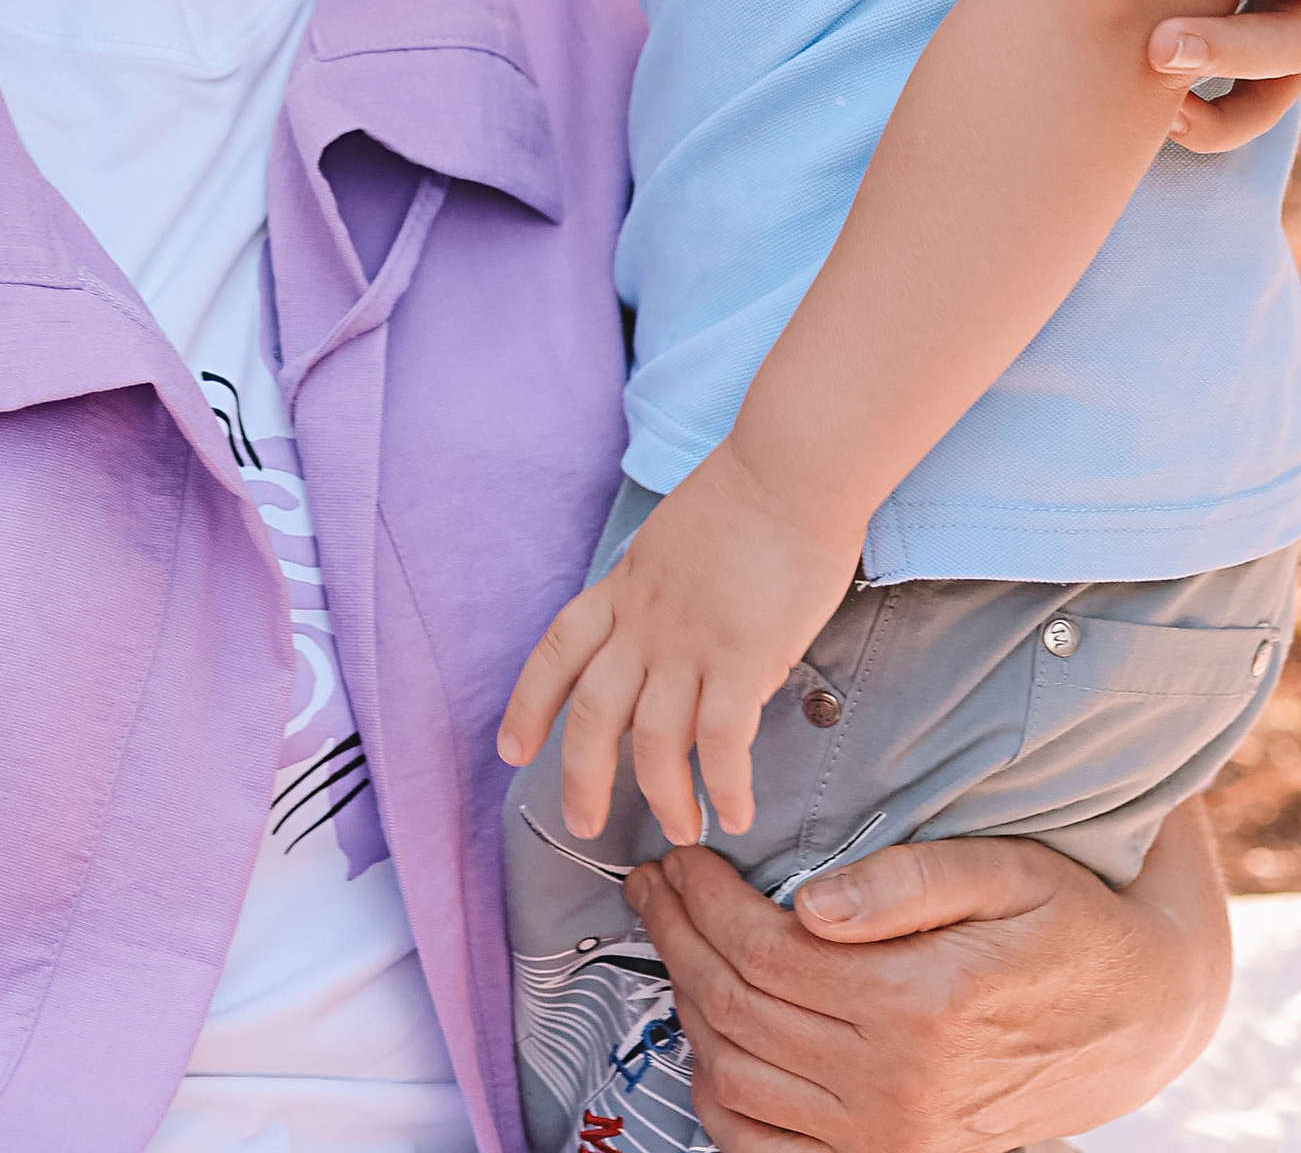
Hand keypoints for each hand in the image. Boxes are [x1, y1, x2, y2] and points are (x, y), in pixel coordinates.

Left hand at [495, 447, 857, 844]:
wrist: (789, 469)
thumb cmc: (747, 495)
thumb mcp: (673, 540)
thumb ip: (659, 592)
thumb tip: (665, 639)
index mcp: (625, 586)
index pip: (558, 650)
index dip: (529, 702)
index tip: (511, 748)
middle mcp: (645, 621)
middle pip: (594, 713)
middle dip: (582, 777)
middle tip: (582, 827)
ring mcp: (689, 642)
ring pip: (653, 740)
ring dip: (663, 796)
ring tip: (680, 831)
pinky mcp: (741, 658)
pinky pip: (721, 742)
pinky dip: (725, 785)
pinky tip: (736, 813)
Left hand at [627, 799, 1228, 1148]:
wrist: (1143, 1015)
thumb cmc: (1070, 926)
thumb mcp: (1003, 872)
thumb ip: (904, 882)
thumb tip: (807, 899)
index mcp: (921, 1004)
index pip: (761, 951)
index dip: (701, 898)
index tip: (675, 856)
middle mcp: (899, 1087)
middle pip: (736, 1012)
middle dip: (675, 939)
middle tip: (651, 885)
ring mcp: (894, 1141)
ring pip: (738, 1083)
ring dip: (687, 1010)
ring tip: (673, 945)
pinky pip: (769, 1150)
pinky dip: (722, 1100)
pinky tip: (710, 1037)